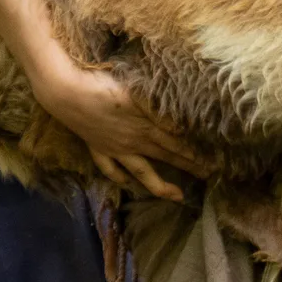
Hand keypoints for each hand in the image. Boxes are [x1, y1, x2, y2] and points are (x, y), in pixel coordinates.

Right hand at [39, 56, 205, 199]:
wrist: (67, 94)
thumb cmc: (104, 85)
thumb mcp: (138, 93)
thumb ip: (160, 108)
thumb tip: (182, 124)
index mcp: (146, 127)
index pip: (178, 145)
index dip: (197, 155)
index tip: (215, 164)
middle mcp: (134, 143)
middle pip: (166, 158)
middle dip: (189, 168)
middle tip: (208, 178)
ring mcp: (115, 149)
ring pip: (142, 172)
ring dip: (160, 185)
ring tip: (176, 197)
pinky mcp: (98, 149)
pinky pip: (111, 169)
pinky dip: (121, 178)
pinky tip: (128, 183)